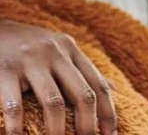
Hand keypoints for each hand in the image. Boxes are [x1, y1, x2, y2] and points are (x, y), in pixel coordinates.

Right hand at [0, 20, 116, 134]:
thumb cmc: (33, 45)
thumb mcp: (62, 50)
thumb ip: (84, 69)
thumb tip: (113, 89)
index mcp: (72, 50)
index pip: (98, 84)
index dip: (107, 112)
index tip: (111, 134)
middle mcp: (56, 54)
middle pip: (82, 94)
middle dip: (88, 124)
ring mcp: (31, 61)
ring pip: (54, 102)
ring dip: (58, 131)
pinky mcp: (6, 70)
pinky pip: (15, 105)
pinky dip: (17, 128)